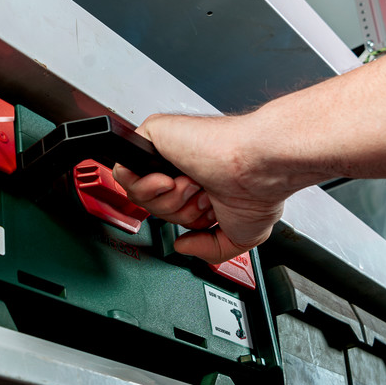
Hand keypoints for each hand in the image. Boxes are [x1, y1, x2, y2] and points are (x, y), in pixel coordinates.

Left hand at [112, 112, 294, 264]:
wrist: (259, 166)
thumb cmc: (260, 189)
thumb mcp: (241, 237)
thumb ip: (210, 250)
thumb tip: (182, 246)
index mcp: (202, 183)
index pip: (171, 211)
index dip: (187, 221)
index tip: (208, 215)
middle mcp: (183, 166)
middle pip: (153, 206)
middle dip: (179, 213)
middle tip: (204, 197)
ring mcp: (168, 151)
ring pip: (139, 193)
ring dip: (170, 200)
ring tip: (194, 185)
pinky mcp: (153, 135)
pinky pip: (125, 171)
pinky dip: (146, 185)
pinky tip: (171, 180)